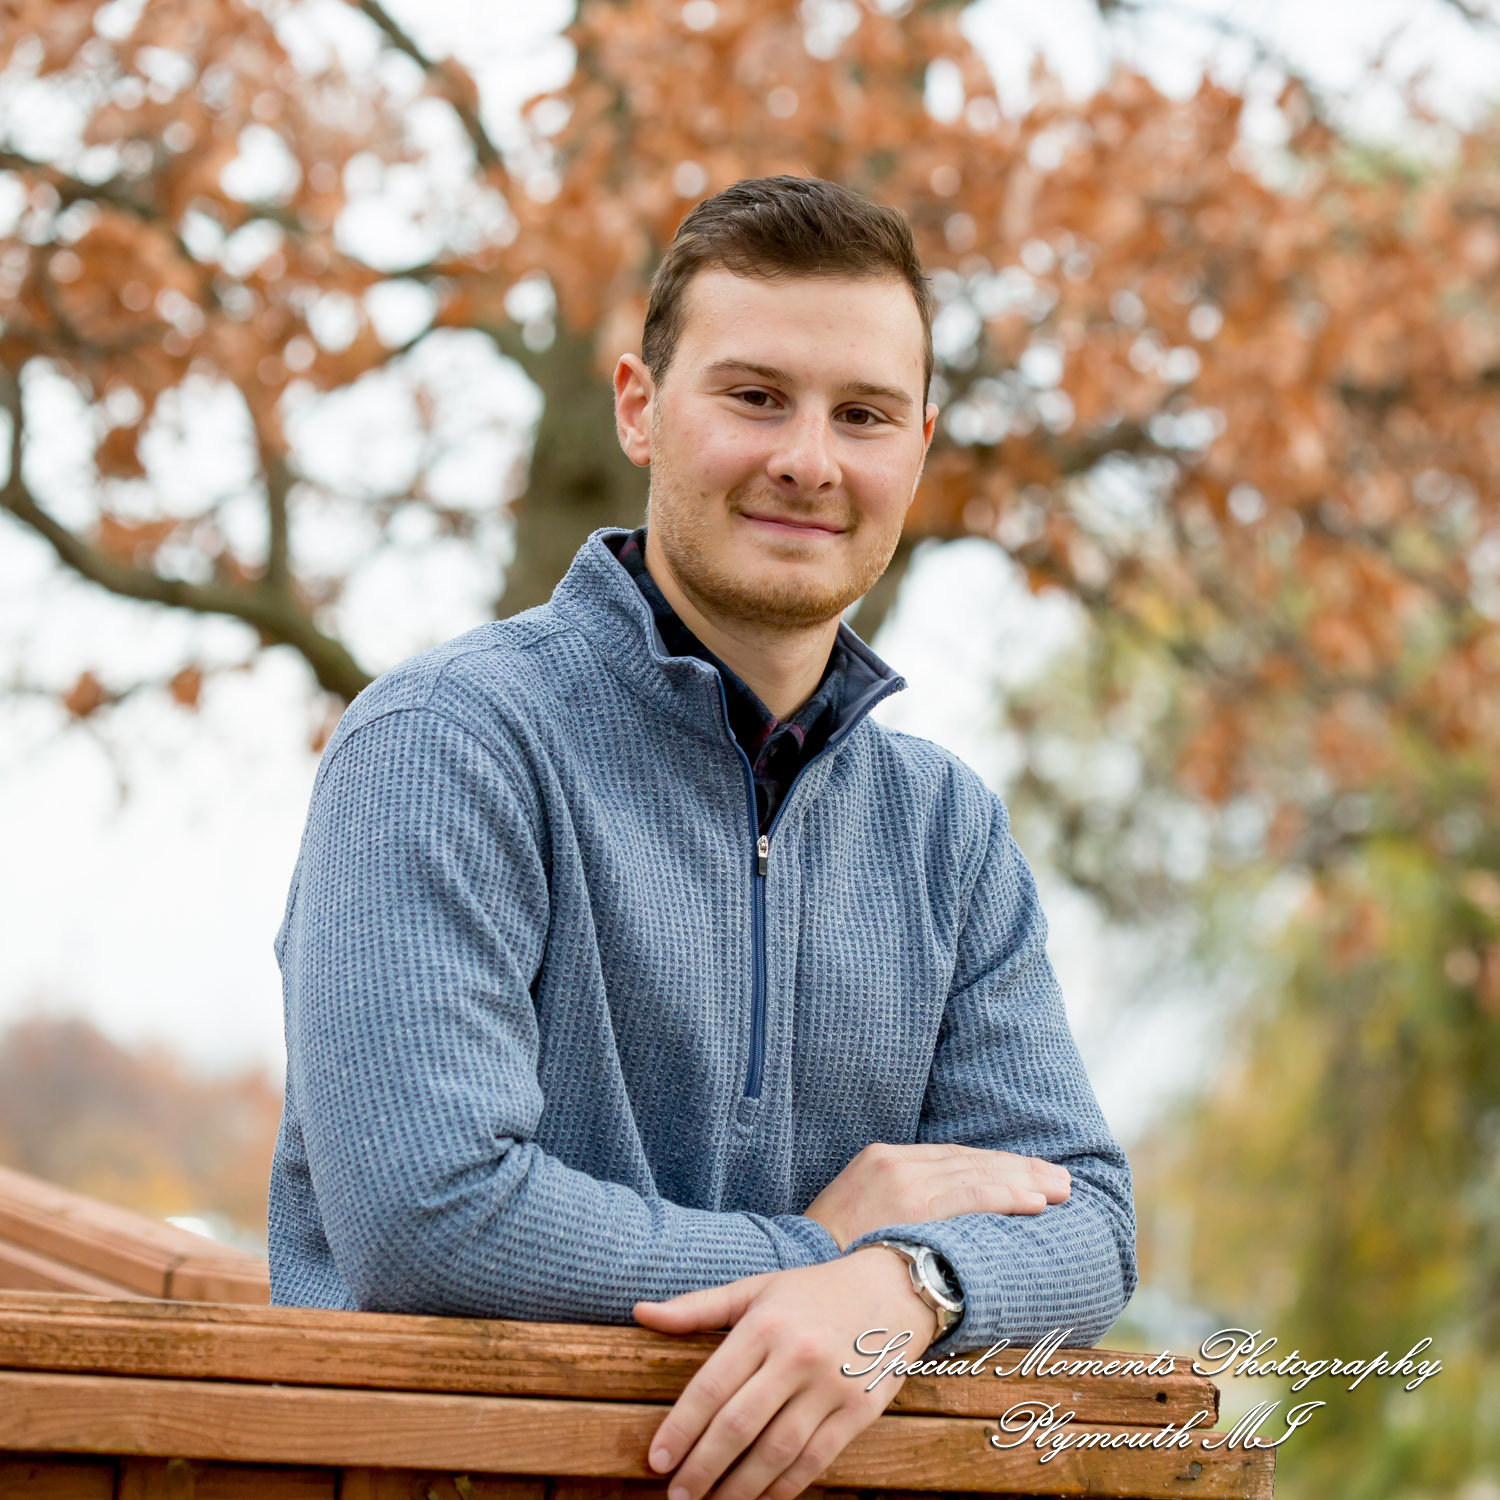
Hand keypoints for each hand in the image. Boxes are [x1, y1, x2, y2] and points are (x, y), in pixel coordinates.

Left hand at [632, 1247, 936, 1499]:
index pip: (711, 1386)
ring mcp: (831, 1386)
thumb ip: (697, 1307)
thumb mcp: (755, 1289)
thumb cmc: (812, 1292)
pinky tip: (759, 1499)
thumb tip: (640, 1313)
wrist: (891, 1290)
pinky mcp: (859, 1412)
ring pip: (775, 1452)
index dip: (680, 1428)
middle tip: (677, 1497)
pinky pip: (814, 1461)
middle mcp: (796, 1355)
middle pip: (738, 1425)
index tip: (656, 1461)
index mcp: (765, 1324)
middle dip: (702, 1469)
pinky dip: (783, 1488)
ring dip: (739, 1488)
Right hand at [804, 1141, 1070, 1249]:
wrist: (794, 1268)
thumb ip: (900, 1209)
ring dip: (1024, 1181)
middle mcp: (896, 1162)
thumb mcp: (861, 1215)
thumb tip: (944, 1226)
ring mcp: (904, 1180)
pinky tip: (1036, 1203)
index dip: (996, 1166)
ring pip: (977, 1175)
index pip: (953, 1158)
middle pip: (971, 1161)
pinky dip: (1007, 1196)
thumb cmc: (829, 1256)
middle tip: (1060, 1180)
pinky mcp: (911, 1204)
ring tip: (1059, 1189)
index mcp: (883, 1159)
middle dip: (1019, 1169)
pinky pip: (971, 1195)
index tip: (1028, 1174)